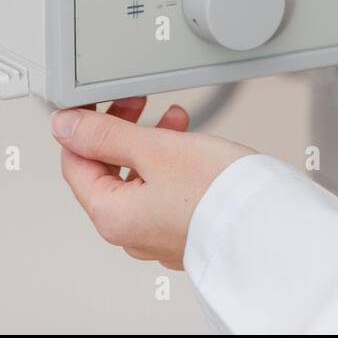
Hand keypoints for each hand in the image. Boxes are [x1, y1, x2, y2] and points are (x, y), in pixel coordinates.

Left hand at [52, 98, 253, 268]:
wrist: (272, 224)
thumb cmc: (219, 194)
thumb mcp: (156, 149)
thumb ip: (106, 136)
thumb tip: (65, 127)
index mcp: (112, 216)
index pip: (75, 164)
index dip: (83, 126)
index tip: (98, 101)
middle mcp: (131, 234)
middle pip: (106, 171)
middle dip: (121, 130)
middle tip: (136, 102)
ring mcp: (159, 236)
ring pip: (139, 179)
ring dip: (149, 142)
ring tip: (175, 118)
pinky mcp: (186, 231)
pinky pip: (164, 192)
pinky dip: (171, 164)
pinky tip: (192, 145)